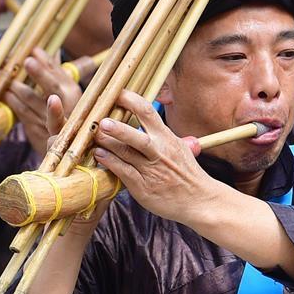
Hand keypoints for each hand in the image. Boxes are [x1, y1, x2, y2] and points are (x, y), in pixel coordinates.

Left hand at [4, 48, 81, 154]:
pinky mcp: (36, 129)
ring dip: (17, 87)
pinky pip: (21, 113)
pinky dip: (12, 102)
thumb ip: (57, 71)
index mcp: (72, 91)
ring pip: (31, 100)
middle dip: (40, 74)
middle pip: (52, 87)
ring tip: (6, 76)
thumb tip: (52, 50)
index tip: (34, 50)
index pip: (59, 73)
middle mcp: (64, 105)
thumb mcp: (67, 91)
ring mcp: (49, 119)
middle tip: (27, 61)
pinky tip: (4, 94)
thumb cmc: (65, 112)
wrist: (63, 145)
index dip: (46, 61)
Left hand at [93, 91, 208, 223]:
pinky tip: (99, 155)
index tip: (117, 93)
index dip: (130, 100)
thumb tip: (148, 118)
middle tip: (102, 121)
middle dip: (118, 128)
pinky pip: (123, 172)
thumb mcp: (180, 147)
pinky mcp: (143, 188)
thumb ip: (163, 134)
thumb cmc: (187, 173)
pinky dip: (110, 162)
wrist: (199, 200)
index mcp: (167, 138)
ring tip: (94, 135)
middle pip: (137, 136)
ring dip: (107, 143)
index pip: (148, 112)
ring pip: (126, 154)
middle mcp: (159, 152)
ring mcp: (151, 170)